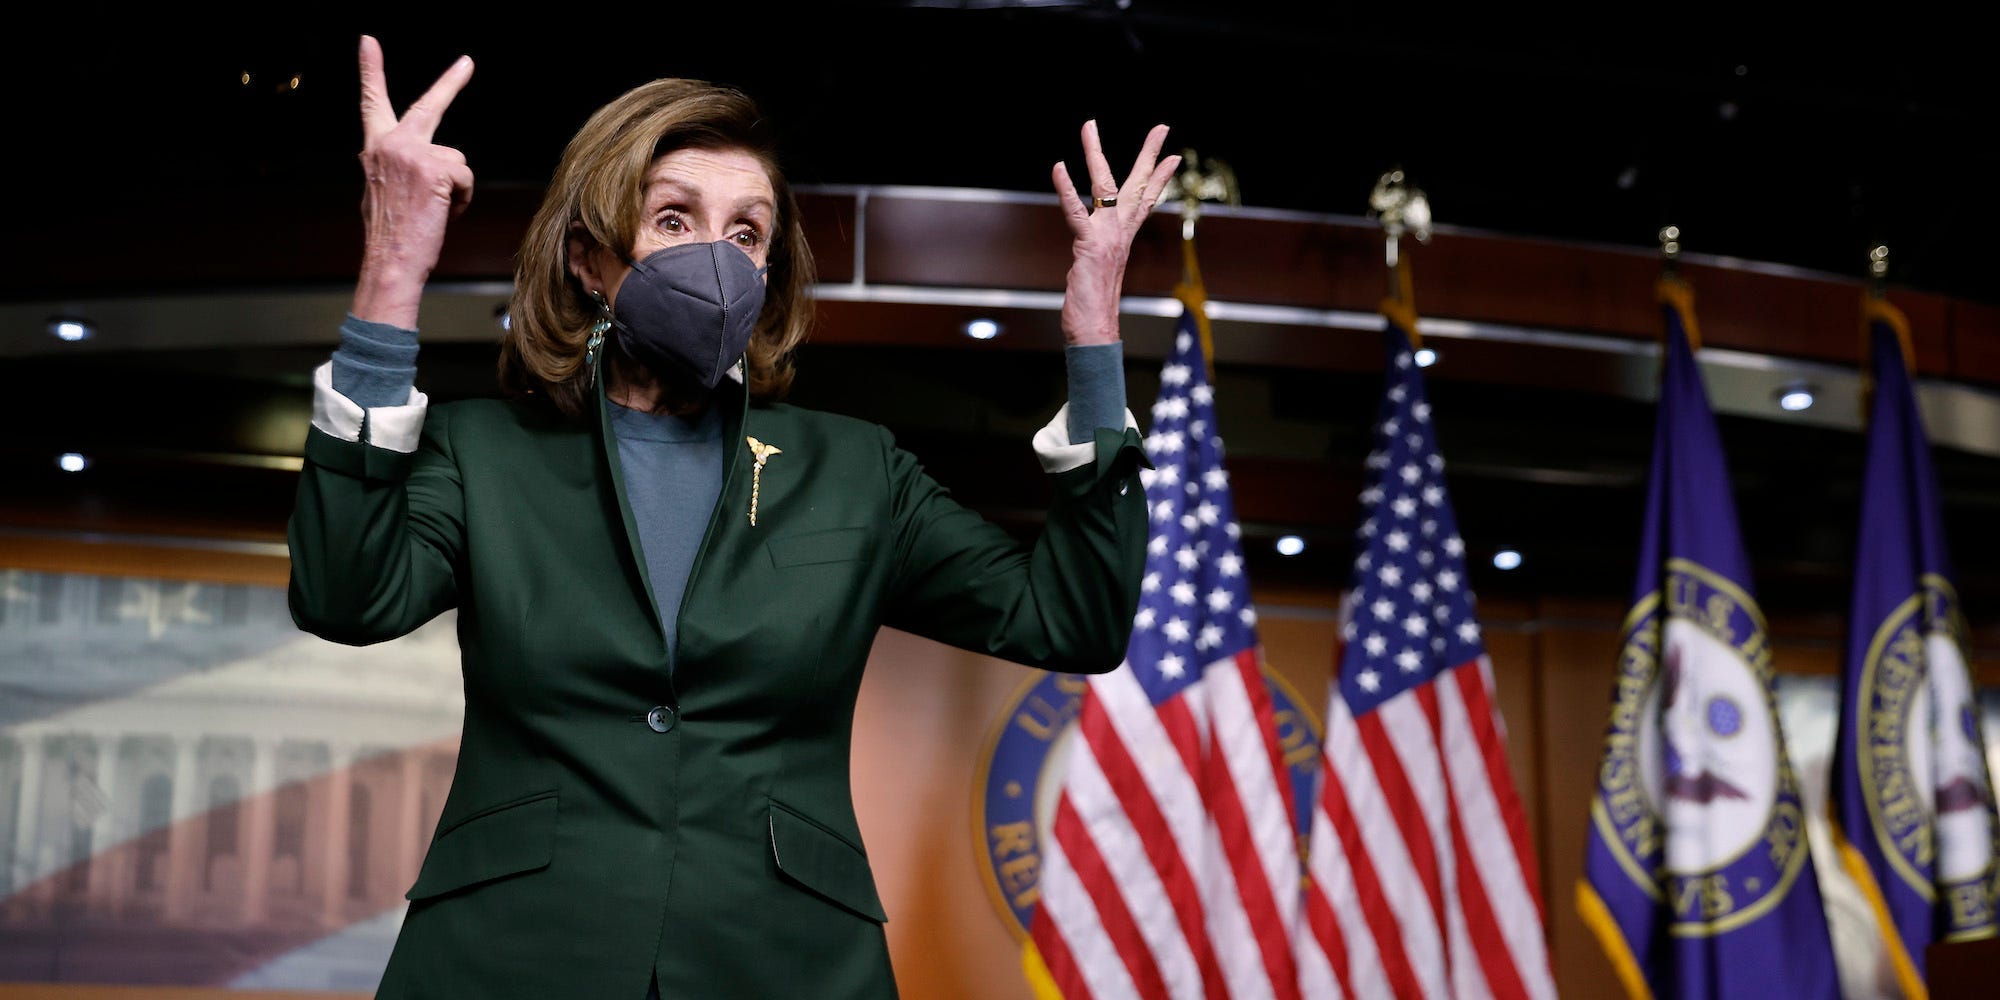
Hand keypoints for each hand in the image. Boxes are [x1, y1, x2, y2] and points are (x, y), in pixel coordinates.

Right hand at [350, 35, 474, 328]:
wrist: (390, 261)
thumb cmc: (391, 235)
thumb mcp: (382, 192)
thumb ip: (395, 168)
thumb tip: (418, 170)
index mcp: (375, 149)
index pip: (372, 103)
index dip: (371, 70)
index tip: (368, 41)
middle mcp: (389, 143)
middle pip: (428, 106)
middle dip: (450, 82)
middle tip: (468, 62)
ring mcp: (411, 152)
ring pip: (457, 158)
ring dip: (456, 187)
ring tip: (435, 210)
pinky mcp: (434, 167)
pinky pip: (466, 175)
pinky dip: (463, 198)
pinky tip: (444, 212)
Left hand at [1051, 121, 1179, 345]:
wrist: (1095, 331)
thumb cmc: (1094, 308)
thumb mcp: (1099, 271)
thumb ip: (1099, 256)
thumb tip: (1096, 257)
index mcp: (1124, 237)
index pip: (1146, 200)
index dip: (1159, 177)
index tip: (1173, 156)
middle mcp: (1120, 232)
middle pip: (1138, 185)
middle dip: (1150, 154)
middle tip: (1163, 127)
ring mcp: (1106, 236)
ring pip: (1103, 186)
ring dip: (1095, 153)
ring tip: (1090, 125)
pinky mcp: (1088, 244)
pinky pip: (1074, 212)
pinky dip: (1065, 189)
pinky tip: (1058, 166)